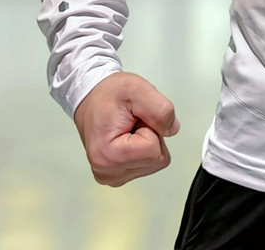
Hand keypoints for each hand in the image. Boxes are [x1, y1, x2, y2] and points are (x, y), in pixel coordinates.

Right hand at [73, 71, 179, 187]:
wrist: (92, 97)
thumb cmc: (111, 93)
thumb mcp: (139, 89)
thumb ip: (160, 110)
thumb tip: (172, 130)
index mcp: (108, 156)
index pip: (154, 151)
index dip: (151, 128)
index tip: (134, 117)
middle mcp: (107, 173)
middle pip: (157, 159)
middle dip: (151, 135)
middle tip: (133, 121)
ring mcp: (112, 176)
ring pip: (155, 162)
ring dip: (148, 140)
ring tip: (129, 126)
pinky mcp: (118, 175)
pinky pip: (149, 164)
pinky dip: (144, 148)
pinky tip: (128, 136)